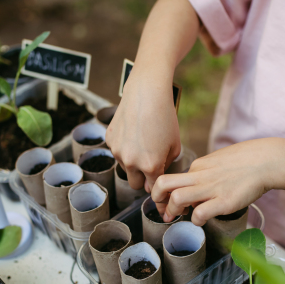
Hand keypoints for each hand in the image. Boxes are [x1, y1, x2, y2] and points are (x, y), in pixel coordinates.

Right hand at [106, 67, 180, 191]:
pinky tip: (134, 132)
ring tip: (144, 142)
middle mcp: (131, 162)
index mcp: (150, 165)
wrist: (146, 92)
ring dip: (133, 162)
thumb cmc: (165, 117)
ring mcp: (117, 151)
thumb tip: (156, 178)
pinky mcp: (109, 140)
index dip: (158, 190)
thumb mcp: (175, 145)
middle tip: (152, 167)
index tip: (161, 190)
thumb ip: (166, 166)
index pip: (153, 189)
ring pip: (125, 168)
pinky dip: (125, 147)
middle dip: (143, 180)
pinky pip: (117, 152)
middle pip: (135, 184)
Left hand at [151, 138, 284, 224]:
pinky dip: (195, 220)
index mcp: (198, 166)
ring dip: (172, 211)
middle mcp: (200, 176)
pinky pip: (199, 213)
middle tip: (164, 211)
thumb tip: (197, 190)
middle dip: (156, 199)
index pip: (171, 179)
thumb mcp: (219, 161)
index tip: (168, 203)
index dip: (166, 194)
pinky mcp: (224, 201)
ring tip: (179, 217)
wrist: (269, 160)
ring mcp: (211, 188)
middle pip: (163, 183)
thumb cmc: (247, 162)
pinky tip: (202, 220)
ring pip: (176, 198)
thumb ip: (205, 174)